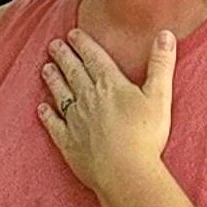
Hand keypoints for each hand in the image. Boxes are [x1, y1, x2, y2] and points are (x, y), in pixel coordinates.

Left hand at [35, 27, 173, 195]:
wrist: (124, 172)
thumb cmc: (145, 135)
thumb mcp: (159, 96)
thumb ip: (161, 64)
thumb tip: (165, 34)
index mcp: (110, 85)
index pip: (94, 58)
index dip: (83, 44)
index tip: (72, 34)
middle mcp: (88, 98)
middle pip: (73, 72)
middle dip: (63, 56)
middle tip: (53, 45)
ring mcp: (76, 121)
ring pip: (61, 94)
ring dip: (53, 80)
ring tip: (45, 68)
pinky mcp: (69, 143)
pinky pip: (54, 125)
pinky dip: (47, 115)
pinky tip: (41, 108)